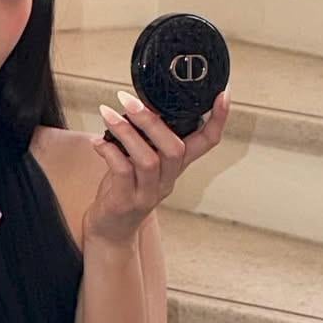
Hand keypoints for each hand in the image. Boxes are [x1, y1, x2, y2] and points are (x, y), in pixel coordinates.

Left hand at [84, 86, 231, 246]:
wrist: (110, 229)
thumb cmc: (124, 187)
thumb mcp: (141, 160)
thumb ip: (146, 137)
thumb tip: (140, 100)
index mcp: (177, 166)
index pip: (207, 142)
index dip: (218, 119)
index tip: (223, 93)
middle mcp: (168, 180)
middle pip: (175, 149)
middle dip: (152, 121)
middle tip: (129, 100)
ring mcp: (148, 194)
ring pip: (148, 160)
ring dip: (126, 133)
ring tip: (107, 114)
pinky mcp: (126, 202)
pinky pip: (122, 172)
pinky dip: (109, 152)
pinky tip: (98, 143)